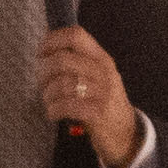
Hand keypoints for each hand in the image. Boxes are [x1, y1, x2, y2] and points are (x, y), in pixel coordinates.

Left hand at [36, 23, 145, 167]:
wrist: (125, 132)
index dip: (53, 40)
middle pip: (62, 60)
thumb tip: (48, 40)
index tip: (41, 53)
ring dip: (47, 94)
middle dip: (44, 72)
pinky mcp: (97, 113)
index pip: (76, 35)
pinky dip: (53, 110)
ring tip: (49, 101)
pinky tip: (54, 113)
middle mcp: (103, 71)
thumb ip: (77, 60)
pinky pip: (66, 106)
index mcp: (101, 58)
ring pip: (61, 84)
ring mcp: (102, 92)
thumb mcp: (97, 75)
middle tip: (42, 83)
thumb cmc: (102, 101)